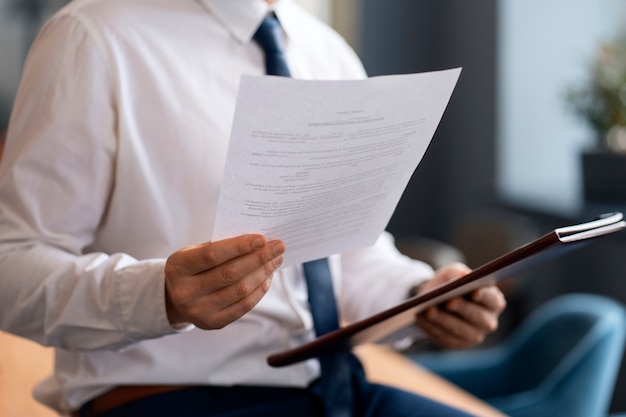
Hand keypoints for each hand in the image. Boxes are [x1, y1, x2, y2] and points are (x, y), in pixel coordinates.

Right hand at [164, 234, 285, 329]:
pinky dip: (259, 289)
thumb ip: (220, 246)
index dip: (239, 246)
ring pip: (240, 290)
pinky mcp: (214, 323)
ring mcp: (199, 310)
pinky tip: (267, 277)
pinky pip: (244, 305)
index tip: (262, 238)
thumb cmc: (192, 267)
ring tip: (275, 260)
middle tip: (278, 247)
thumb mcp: (194, 252)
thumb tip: (258, 242)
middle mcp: (186, 291)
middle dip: (259, 258)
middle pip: (230, 273)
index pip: (212, 255)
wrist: (175, 298)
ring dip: (263, 273)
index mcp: (178, 267)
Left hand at [415, 263, 506, 348]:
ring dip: (443, 320)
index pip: (493, 300)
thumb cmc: (449, 283)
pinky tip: (421, 319)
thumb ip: (458, 273)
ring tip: (429, 311)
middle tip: (449, 302)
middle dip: (462, 309)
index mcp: (493, 301)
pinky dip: (432, 328)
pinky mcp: (456, 344)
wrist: (435, 298)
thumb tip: (459, 279)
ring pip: (459, 330)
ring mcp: (473, 336)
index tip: (474, 292)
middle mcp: (487, 321)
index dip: (485, 297)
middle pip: (478, 317)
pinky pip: (444, 338)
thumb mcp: (453, 272)